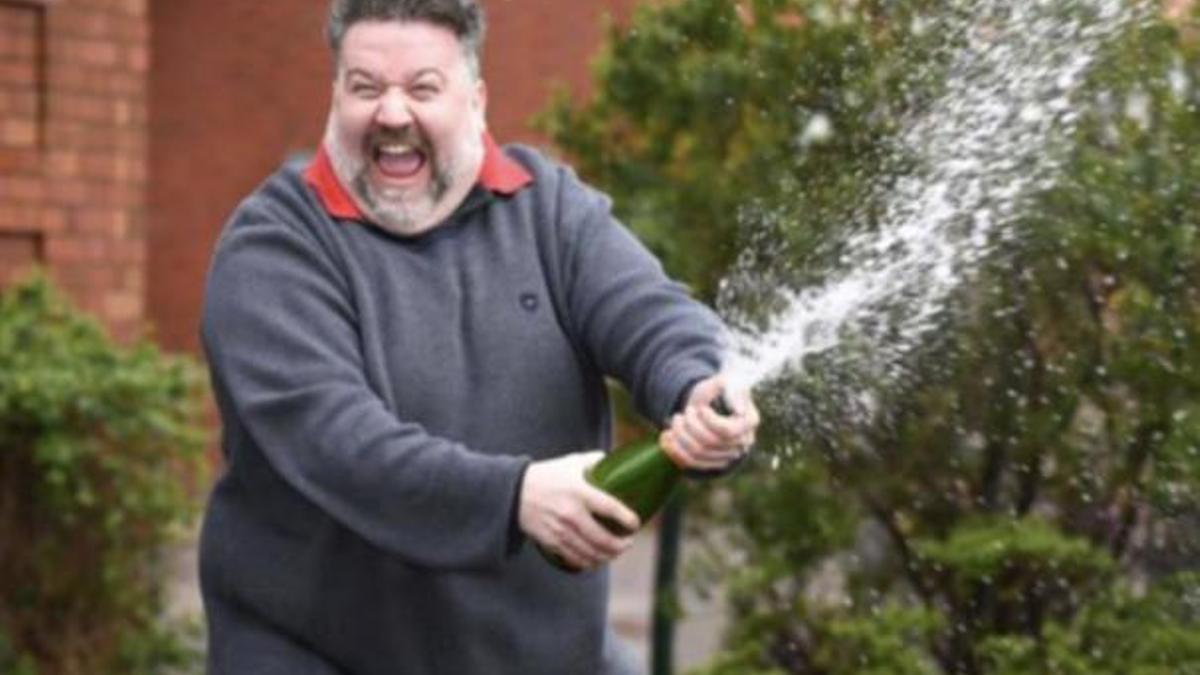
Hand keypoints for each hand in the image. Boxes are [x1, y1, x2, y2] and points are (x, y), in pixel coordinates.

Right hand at [518, 451, 640, 570]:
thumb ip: (594, 461)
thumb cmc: (547, 475)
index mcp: (579, 492)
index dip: (627, 519)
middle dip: (621, 545)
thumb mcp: (571, 463)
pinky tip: (597, 559)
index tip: (635, 524)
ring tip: (616, 552)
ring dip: (608, 556)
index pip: (610, 508)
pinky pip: (576, 559)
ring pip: (591, 553)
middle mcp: (571, 513)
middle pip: (603, 539)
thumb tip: (615, 461)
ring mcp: (561, 530)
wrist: (515, 492)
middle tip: (628, 542)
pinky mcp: (552, 542)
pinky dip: (590, 563)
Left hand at [661, 375, 759, 470]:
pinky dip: (674, 449)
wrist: (708, 404)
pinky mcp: (710, 464)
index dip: (709, 421)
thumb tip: (739, 411)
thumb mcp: (725, 382)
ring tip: (675, 420)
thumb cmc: (718, 390)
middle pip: (710, 442)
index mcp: (749, 422)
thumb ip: (733, 390)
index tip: (701, 408)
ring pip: (698, 453)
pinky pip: (689, 462)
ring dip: (680, 435)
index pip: (727, 431)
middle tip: (684, 412)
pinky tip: (666, 436)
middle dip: (691, 425)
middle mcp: (742, 443)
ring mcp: (727, 456)